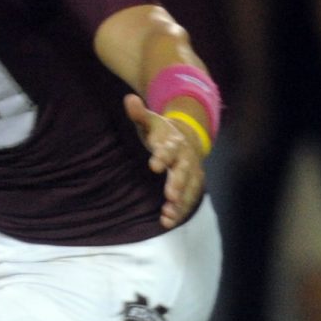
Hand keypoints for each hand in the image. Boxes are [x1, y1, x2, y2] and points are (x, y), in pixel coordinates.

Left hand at [124, 94, 206, 228]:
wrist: (187, 137)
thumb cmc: (162, 131)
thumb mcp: (150, 121)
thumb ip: (139, 113)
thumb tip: (129, 99)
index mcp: (174, 142)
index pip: (170, 149)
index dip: (163, 156)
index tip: (154, 166)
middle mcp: (186, 159)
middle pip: (184, 171)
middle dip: (178, 183)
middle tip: (170, 195)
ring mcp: (191, 173)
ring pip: (189, 189)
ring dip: (180, 202)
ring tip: (168, 215)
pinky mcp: (192, 185)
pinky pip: (187, 200)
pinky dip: (179, 210)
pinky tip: (167, 221)